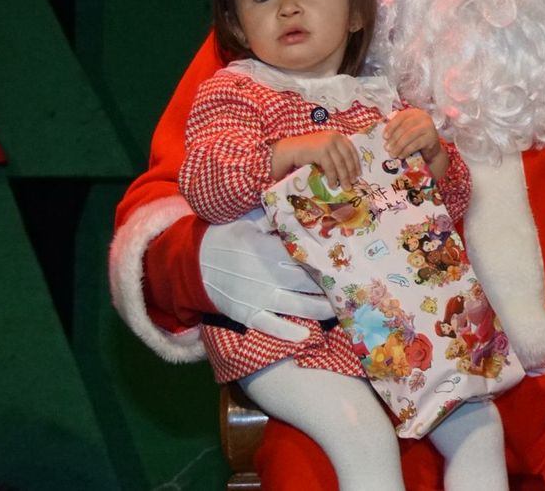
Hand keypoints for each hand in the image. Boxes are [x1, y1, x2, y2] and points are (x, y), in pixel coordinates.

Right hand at [199, 211, 333, 342]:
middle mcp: (264, 274)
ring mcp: (256, 296)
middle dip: (329, 285)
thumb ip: (272, 219)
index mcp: (265, 249)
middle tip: (351, 286)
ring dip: (320, 309)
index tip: (344, 262)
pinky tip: (305, 336)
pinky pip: (269, 326)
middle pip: (305, 281)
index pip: (302, 255)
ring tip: (340, 309)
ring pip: (295, 306)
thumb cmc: (225, 237)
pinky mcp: (246, 314)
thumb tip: (300, 208)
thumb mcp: (246, 221)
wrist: (193, 264)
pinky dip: (287, 332)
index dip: (324, 260)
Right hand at [271, 130, 359, 188]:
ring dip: (343, 177)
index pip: (351, 149)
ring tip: (345, 187)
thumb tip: (349, 170)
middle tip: (353, 183)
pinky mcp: (321, 152)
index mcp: (337, 136)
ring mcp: (327, 144)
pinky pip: (330, 168)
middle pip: (347, 157)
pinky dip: (333, 178)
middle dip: (351, 171)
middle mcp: (334, 137)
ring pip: (340, 164)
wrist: (290, 150)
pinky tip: (333, 185)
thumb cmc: (307, 151)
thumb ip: (335, 153)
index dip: (355, 162)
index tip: (358, 173)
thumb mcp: (324, 148)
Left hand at [383, 108, 448, 181]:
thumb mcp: (406, 130)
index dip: (391, 126)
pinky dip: (406, 151)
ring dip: (399, 146)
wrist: (432, 148)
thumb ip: (397, 129)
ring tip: (393, 154)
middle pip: (404, 126)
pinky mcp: (431, 137)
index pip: (400, 117)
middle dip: (394, 138)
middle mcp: (422, 117)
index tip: (384, 137)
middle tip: (387, 148)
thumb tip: (385, 137)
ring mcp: (428, 126)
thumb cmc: (416, 138)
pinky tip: (401, 155)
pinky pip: (415, 144)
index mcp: (414, 112)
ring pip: (409, 136)